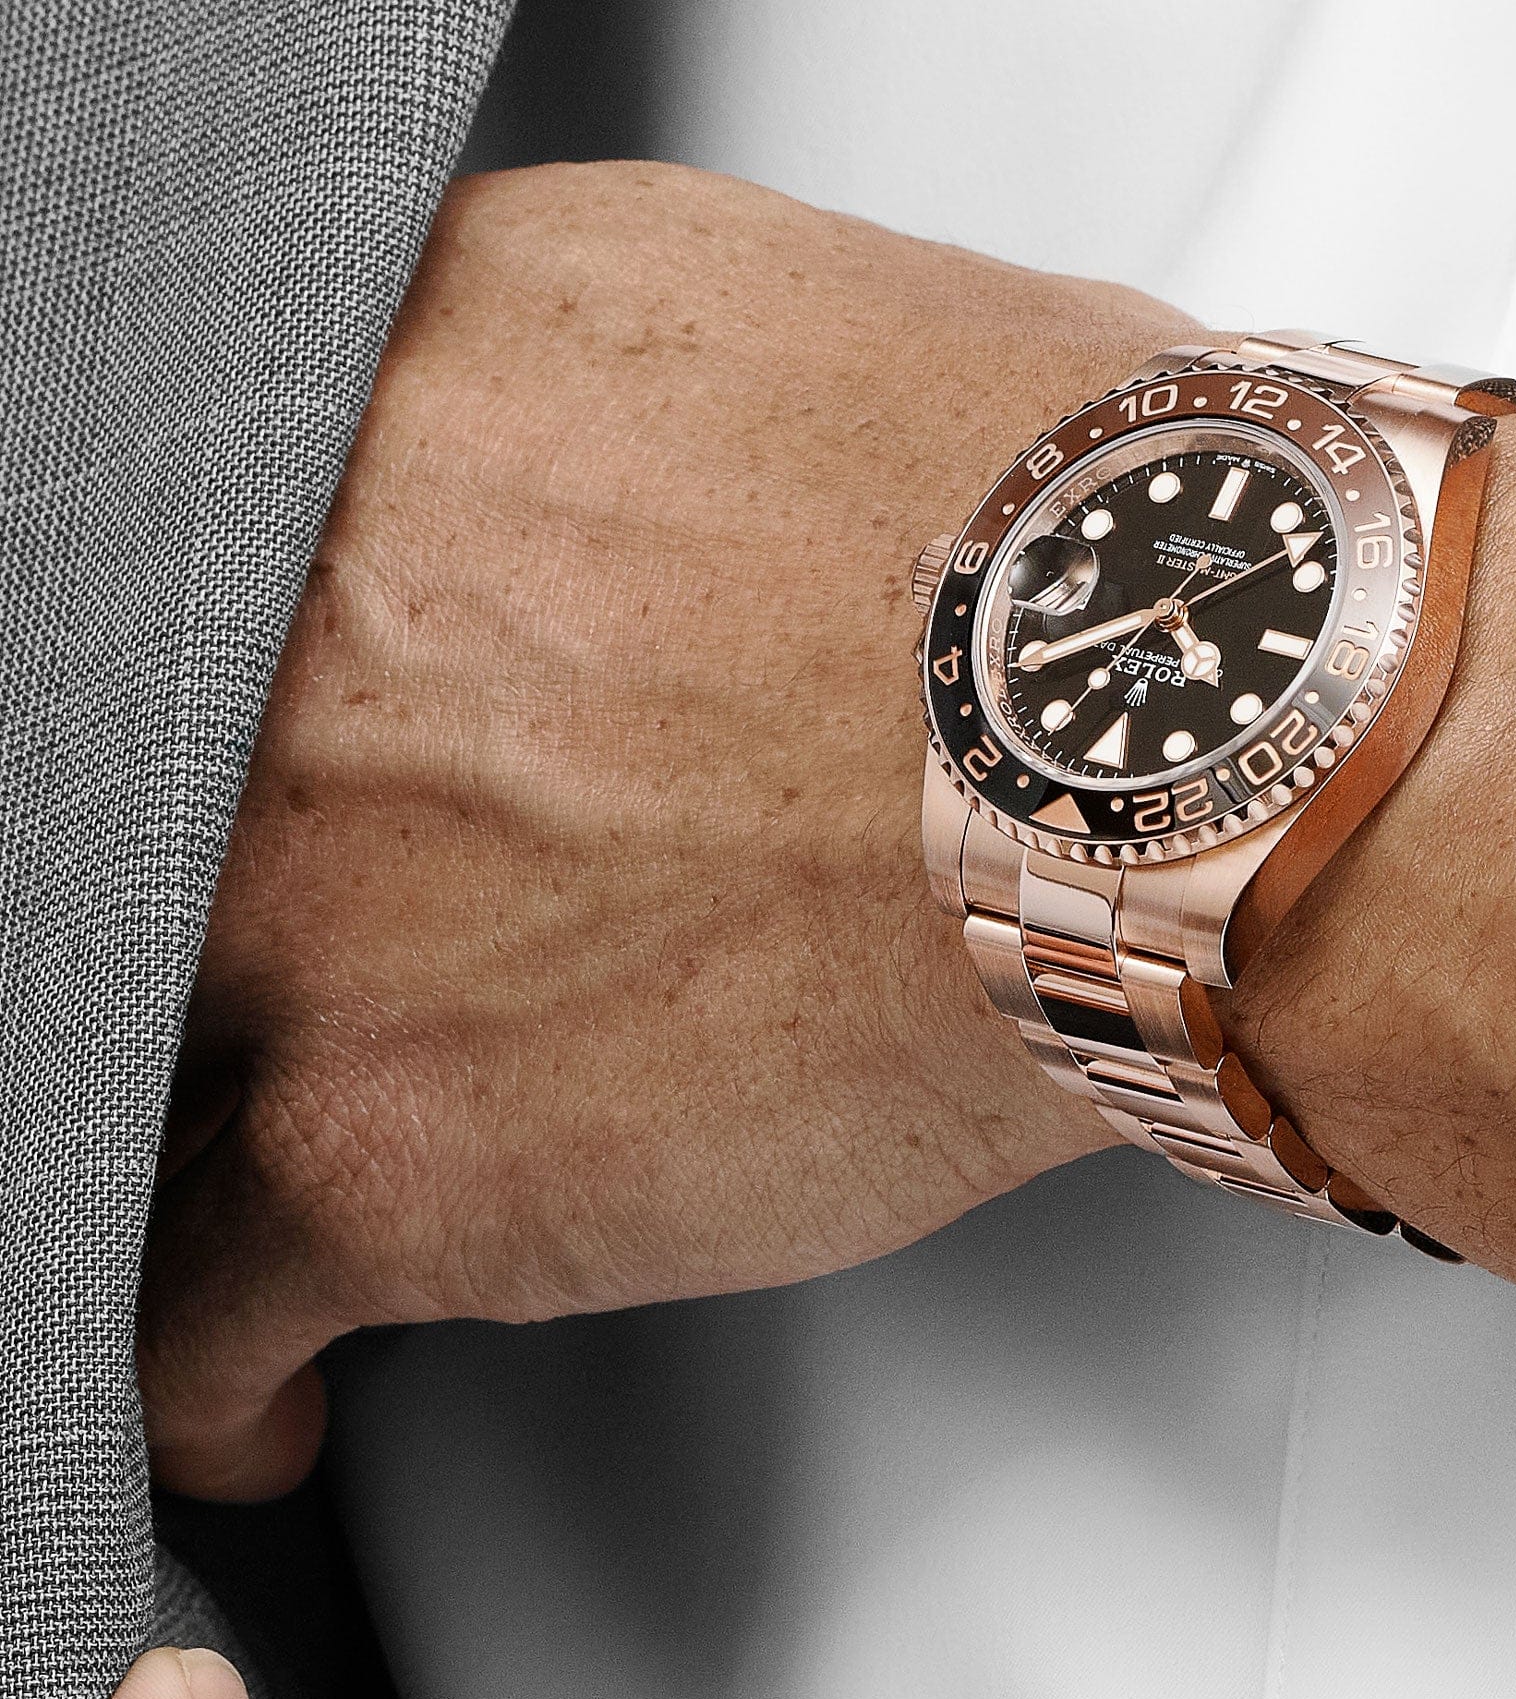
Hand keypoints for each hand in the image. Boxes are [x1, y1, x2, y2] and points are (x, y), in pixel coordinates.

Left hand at [141, 161, 1515, 1503]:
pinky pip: (190, 1297)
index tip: (246, 730)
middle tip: (302, 928)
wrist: (1210, 734)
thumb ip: (576, 398)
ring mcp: (307, 897)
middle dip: (211, 872)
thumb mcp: (774, 323)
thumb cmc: (1074, 530)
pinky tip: (266, 1374)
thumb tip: (555, 473)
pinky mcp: (393, 1143)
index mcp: (384, 409)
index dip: (204, 667)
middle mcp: (285, 635)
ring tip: (250, 1149)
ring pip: (124, 1042)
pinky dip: (217, 1358)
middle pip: (122, 798)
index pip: (162, 550)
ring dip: (183, 1103)